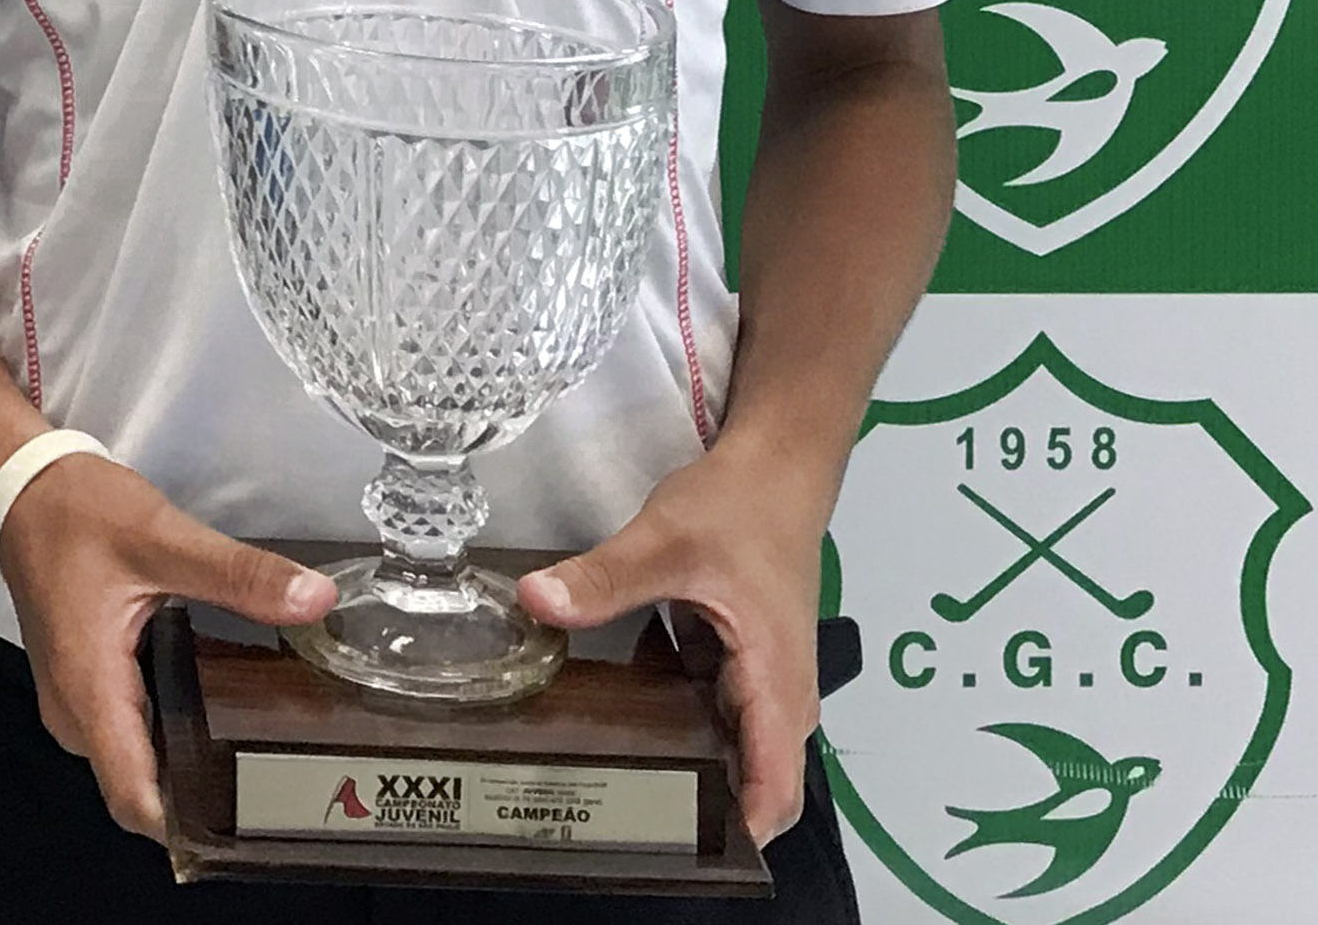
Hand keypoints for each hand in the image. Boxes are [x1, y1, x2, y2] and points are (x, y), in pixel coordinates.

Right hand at [0, 453, 340, 842]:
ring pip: (131, 763)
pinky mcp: (80, 684)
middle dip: (199, 799)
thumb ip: (239, 575)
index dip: (187, 827)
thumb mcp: (164, 538)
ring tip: (259, 752)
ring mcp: (72, 701)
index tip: (251, 825)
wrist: (20, 486)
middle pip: (136, 789)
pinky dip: (165, 736)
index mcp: (90, 691)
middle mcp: (74, 712)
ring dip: (182, 768)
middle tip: (278, 782)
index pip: (133, 799)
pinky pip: (125, 735)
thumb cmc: (78, 514)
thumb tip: (316, 599)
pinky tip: (216, 713)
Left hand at [517, 443, 836, 848]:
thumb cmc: (743, 506)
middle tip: (628, 819)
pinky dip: (680, 723)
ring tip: (616, 784)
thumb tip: (538, 601)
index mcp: (777, 680)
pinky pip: (714, 712)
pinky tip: (625, 724)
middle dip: (704, 809)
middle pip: (754, 778)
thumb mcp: (666, 540)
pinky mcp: (741, 662)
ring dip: (690, 766)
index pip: (777, 785)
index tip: (688, 850)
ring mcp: (761, 679)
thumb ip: (604, 577)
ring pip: (732, 747)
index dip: (741, 829)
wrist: (777, 467)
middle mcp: (778, 693)